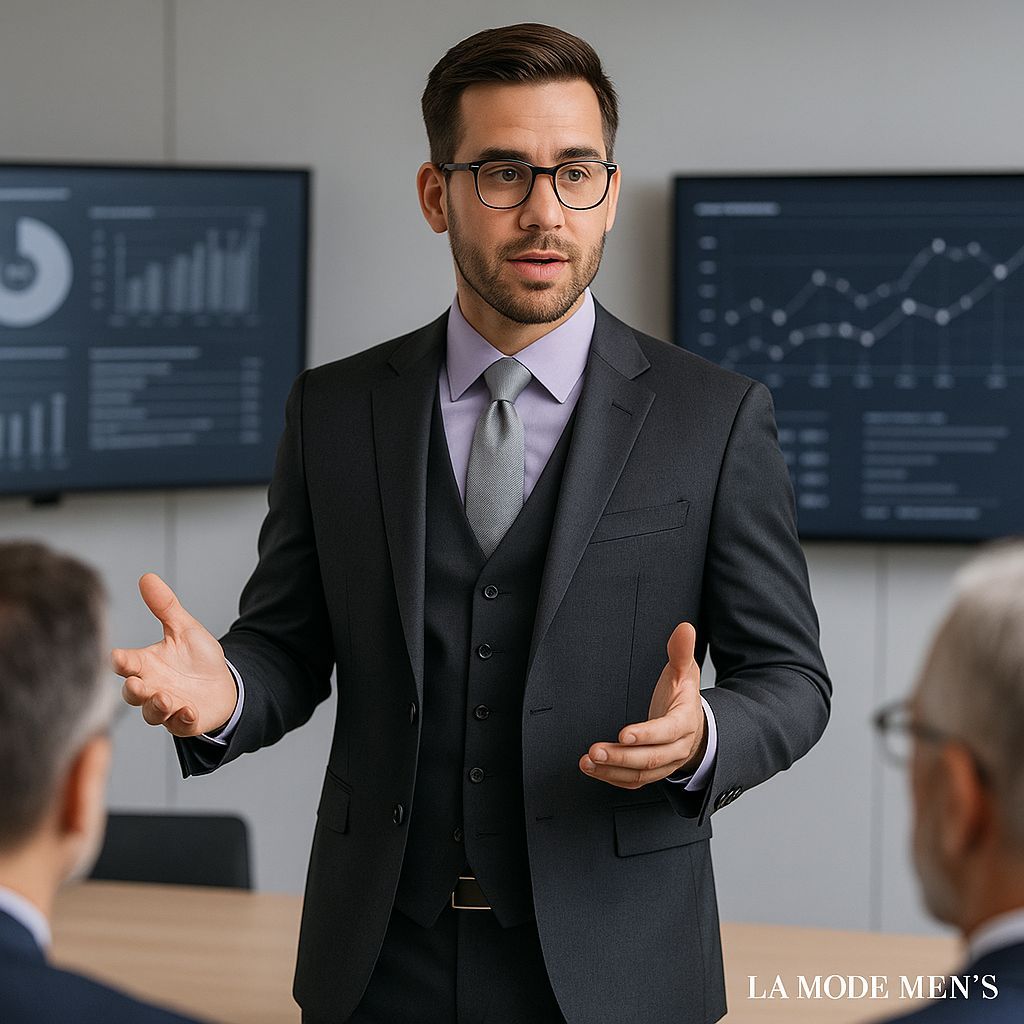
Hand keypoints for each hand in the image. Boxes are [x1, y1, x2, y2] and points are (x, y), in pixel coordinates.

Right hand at [111, 573, 237, 737]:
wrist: (223, 684)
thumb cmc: (197, 658)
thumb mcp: (185, 629)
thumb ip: (165, 607)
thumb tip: (147, 576)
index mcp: (147, 664)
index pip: (126, 663)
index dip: (121, 661)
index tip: (118, 657)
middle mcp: (152, 687)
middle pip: (132, 693)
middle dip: (133, 690)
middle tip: (137, 683)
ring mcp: (167, 706)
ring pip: (152, 713)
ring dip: (157, 707)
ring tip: (166, 698)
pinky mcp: (186, 720)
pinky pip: (180, 725)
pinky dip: (182, 719)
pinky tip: (189, 711)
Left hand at [579, 621, 705, 788]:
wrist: (695, 726)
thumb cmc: (684, 697)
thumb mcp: (685, 671)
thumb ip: (681, 651)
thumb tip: (684, 628)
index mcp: (685, 721)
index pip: (667, 731)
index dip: (646, 734)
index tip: (623, 734)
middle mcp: (678, 747)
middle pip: (651, 758)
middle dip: (621, 756)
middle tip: (595, 750)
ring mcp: (666, 763)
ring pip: (641, 773)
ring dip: (612, 770)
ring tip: (588, 760)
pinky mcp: (653, 771)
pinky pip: (633, 781)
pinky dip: (612, 778)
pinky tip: (593, 769)